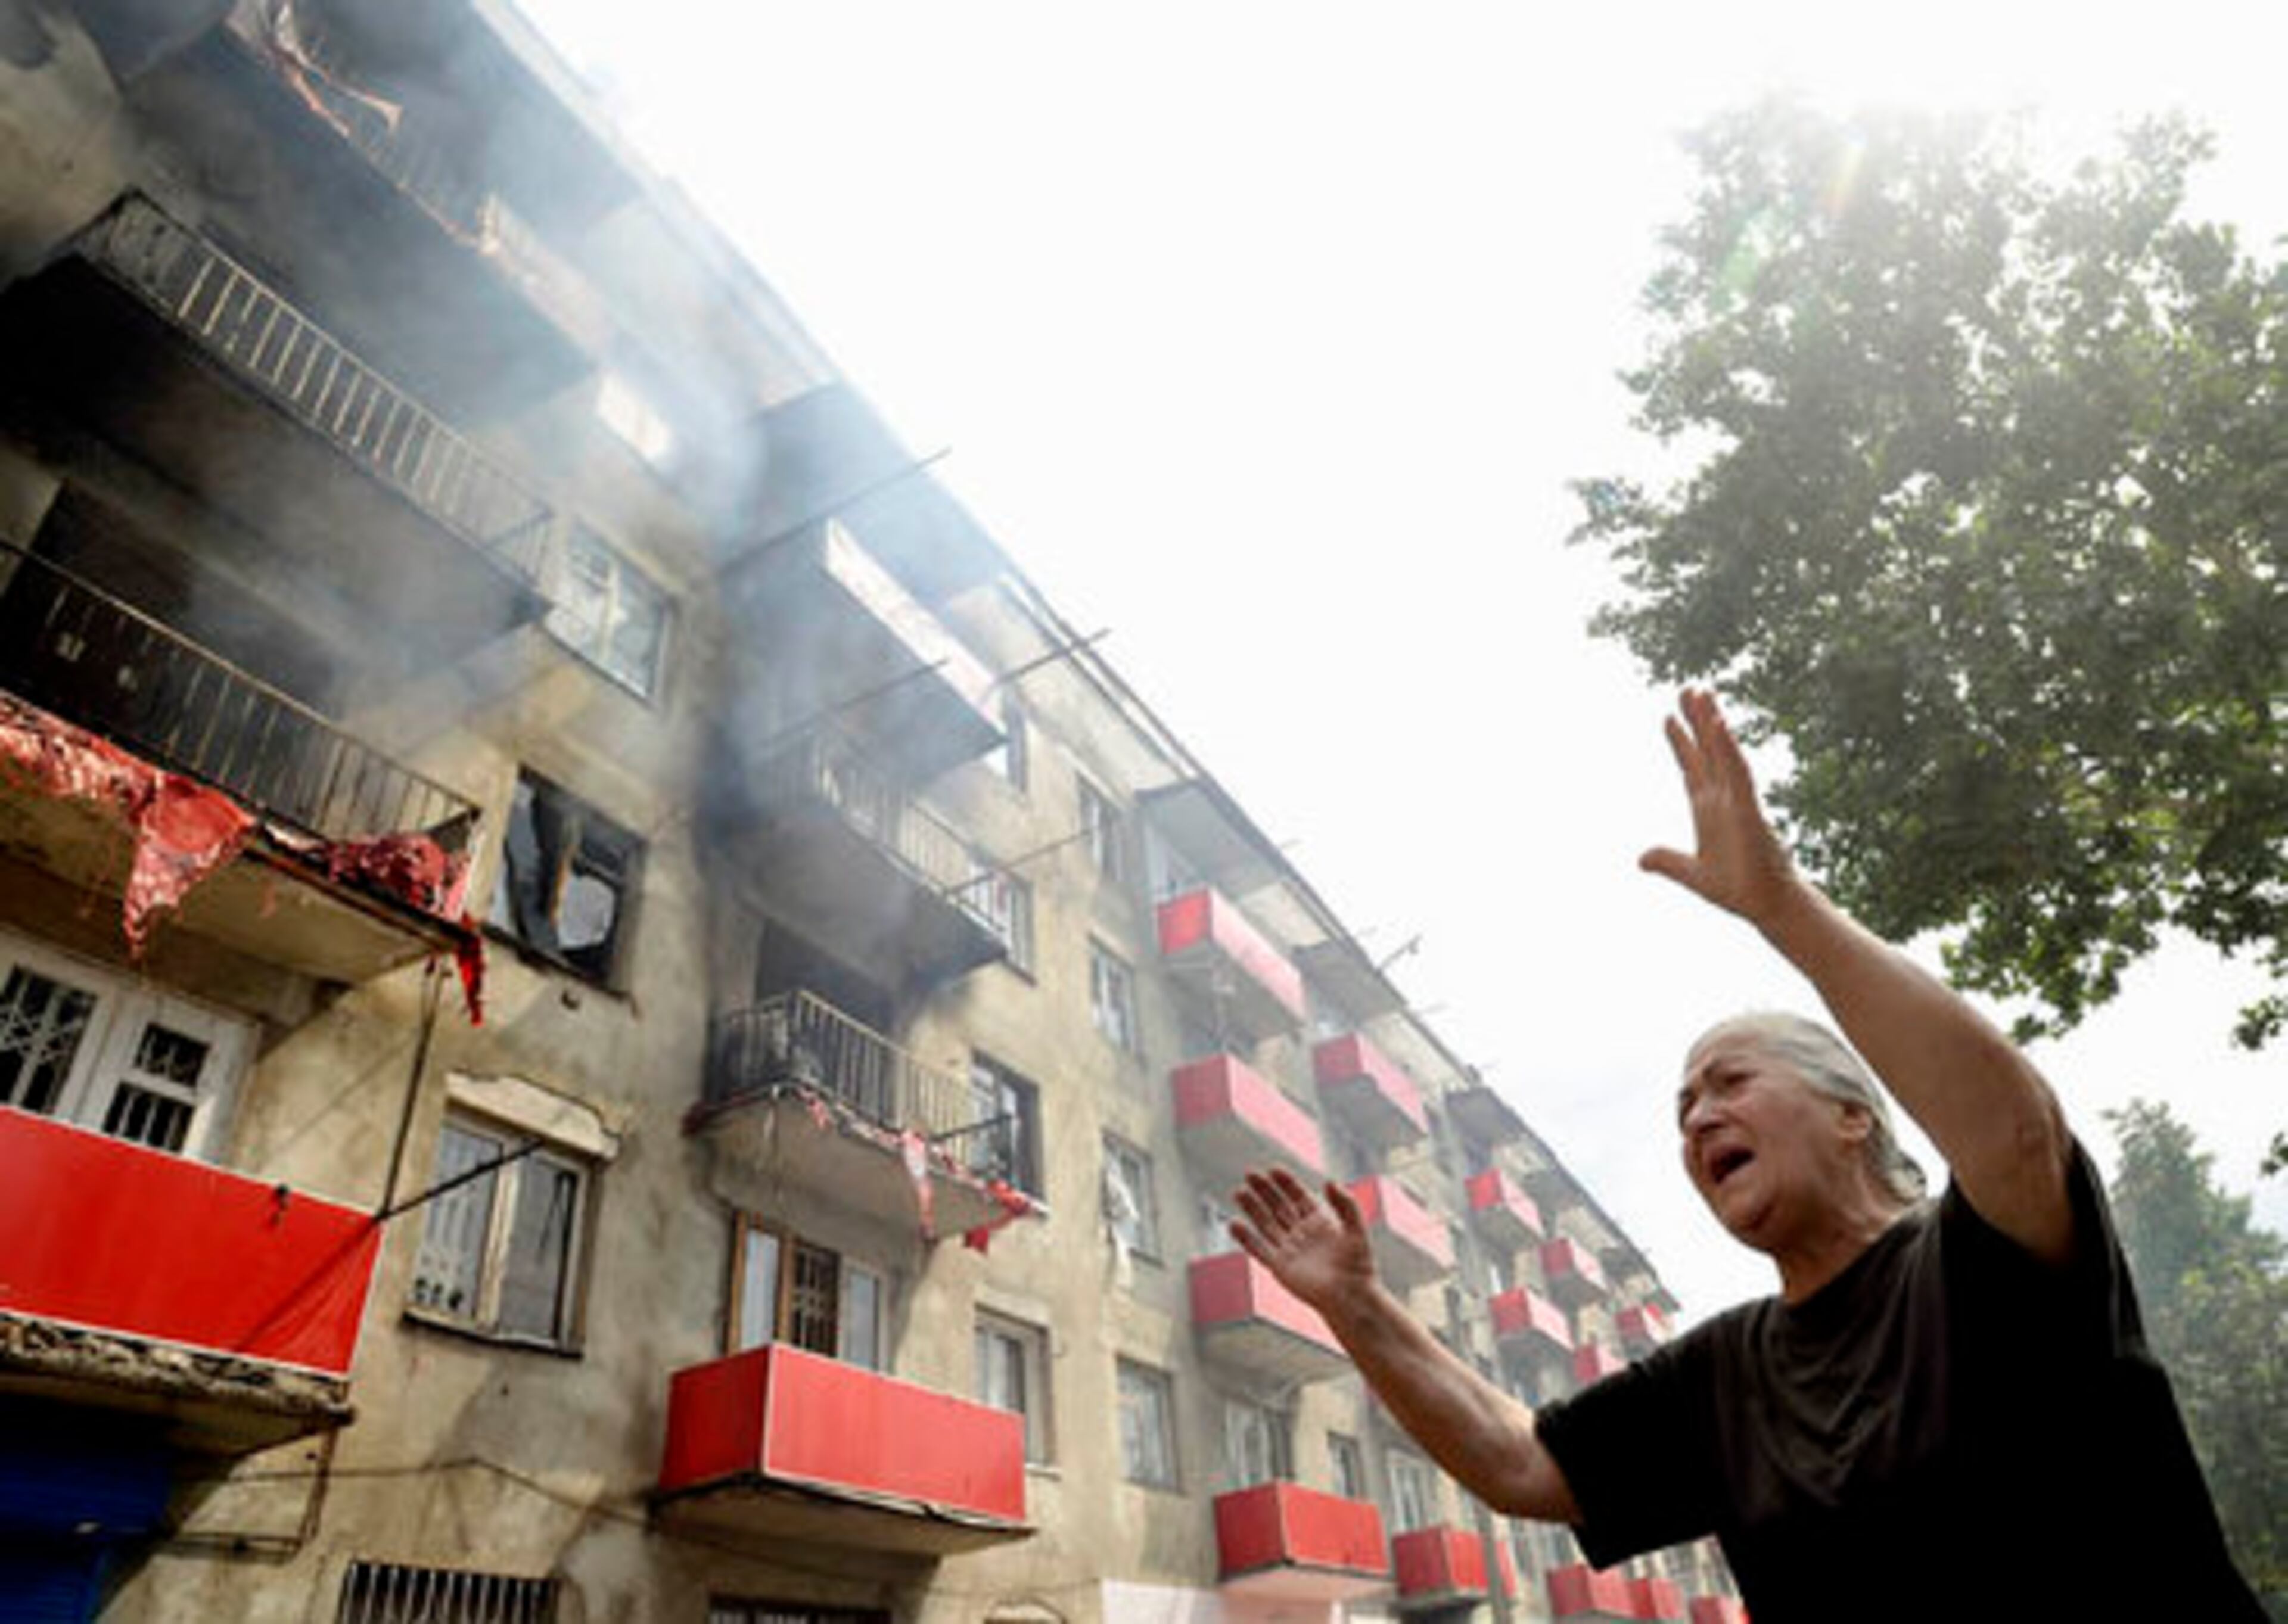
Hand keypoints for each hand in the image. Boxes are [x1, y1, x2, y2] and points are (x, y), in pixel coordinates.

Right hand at [1230, 1169, 1377, 1316]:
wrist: (1352, 1298)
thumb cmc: (1358, 1265)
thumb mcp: (1356, 1229)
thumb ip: (1345, 1204)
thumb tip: (1329, 1180)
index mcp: (1319, 1221)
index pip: (1298, 1196)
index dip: (1286, 1183)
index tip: (1274, 1169)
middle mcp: (1301, 1232)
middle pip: (1278, 1206)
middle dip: (1264, 1190)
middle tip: (1250, 1174)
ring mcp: (1289, 1249)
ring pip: (1266, 1224)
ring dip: (1252, 1208)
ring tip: (1239, 1192)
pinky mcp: (1279, 1267)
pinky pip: (1259, 1249)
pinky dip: (1246, 1238)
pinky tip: (1234, 1224)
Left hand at [1639, 688, 1799, 927]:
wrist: (1765, 907)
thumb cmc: (1737, 889)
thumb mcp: (1691, 874)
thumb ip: (1667, 862)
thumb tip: (1640, 858)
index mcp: (1708, 809)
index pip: (1692, 767)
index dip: (1681, 743)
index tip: (1668, 718)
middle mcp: (1722, 799)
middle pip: (1707, 750)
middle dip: (1696, 720)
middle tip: (1687, 688)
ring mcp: (1736, 801)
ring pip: (1723, 753)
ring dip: (1711, 723)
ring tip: (1702, 693)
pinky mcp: (1748, 809)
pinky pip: (1737, 773)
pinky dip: (1727, 749)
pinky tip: (1717, 725)